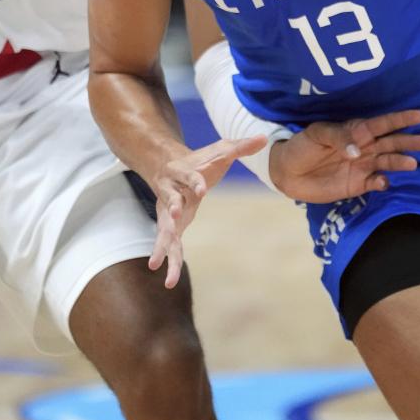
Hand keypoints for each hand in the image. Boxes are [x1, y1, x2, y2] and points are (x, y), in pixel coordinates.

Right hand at [148, 134, 267, 289]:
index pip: (191, 177)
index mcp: (183, 172)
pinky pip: (169, 245)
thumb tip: (264, 138)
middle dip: (172, 211)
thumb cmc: (199, 160)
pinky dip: (170, 261)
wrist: (168, 166)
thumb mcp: (220, 150)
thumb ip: (241, 147)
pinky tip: (168, 282)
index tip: (202, 189)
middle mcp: (171, 192)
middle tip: (175, 220)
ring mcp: (167, 211)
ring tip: (155, 266)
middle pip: (170, 202)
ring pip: (164, 230)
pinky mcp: (170, 226)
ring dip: (162, 247)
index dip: (196, 181)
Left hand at [269, 109, 419, 203]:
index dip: (401, 120)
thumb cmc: (302, 146)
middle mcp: (365, 147)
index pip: (382, 124)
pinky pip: (376, 183)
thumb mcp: (317, 134)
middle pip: (392, 143)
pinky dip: (382, 182)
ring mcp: (363, 166)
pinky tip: (385, 182)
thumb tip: (359, 149)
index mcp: (356, 130)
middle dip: (410, 142)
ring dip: (400, 162)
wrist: (286, 172)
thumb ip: (339, 137)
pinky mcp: (358, 185)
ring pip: (388, 162)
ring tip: (413, 164)